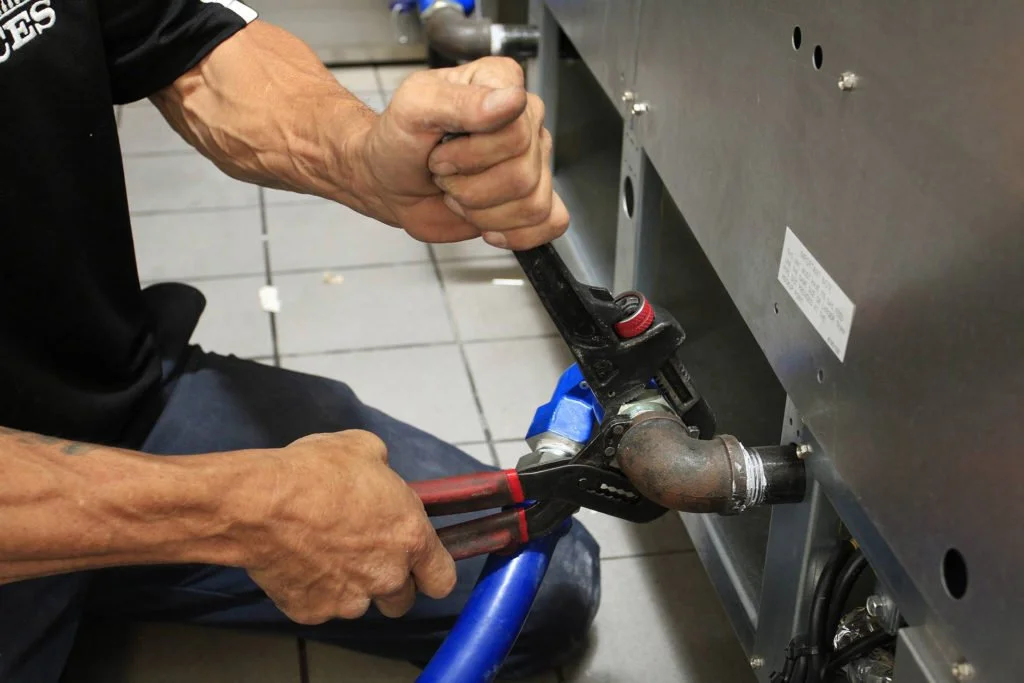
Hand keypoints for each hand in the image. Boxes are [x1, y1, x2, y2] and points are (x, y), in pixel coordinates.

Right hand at [235, 430, 455, 622]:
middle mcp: (387, 577)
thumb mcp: (364, 450)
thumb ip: (385, 473)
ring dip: (350, 586)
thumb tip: (381, 475)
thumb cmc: (316, 471)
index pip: (442, 580)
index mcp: (410, 537)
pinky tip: (297, 561)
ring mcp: (349, 600)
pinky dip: (313, 590)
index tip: (419, 566)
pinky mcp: (312, 612)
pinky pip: (320, 605)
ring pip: (359, 604)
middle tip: (363, 555)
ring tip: (323, 553)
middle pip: (402, 601)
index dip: (431, 573)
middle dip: (388, 583)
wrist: (261, 503)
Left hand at [359, 57, 568, 249]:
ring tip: (458, 194)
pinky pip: (551, 222)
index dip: (472, 154)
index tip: (440, 150)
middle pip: (524, 173)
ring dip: (482, 212)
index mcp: (502, 84)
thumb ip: (460, 101)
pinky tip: (488, 224)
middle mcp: (526, 121)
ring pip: (532, 204)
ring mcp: (533, 161)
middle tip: (444, 174)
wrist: (388, 182)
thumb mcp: (414, 108)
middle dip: (470, 187)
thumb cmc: (398, 140)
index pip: (516, 131)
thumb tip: (511, 100)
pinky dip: (516, 233)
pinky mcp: (532, 198)